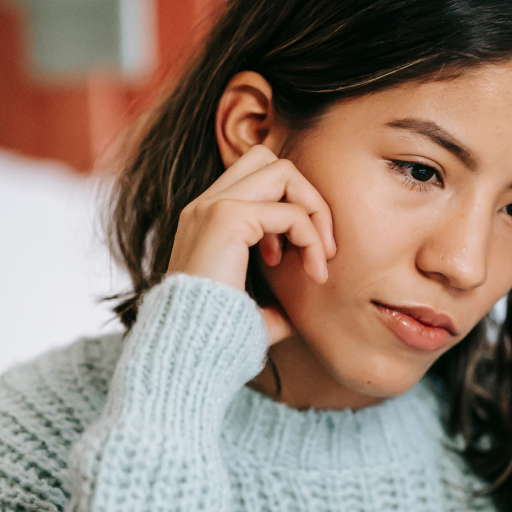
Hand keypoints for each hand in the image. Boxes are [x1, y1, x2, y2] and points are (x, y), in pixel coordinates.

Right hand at [166, 144, 336, 344]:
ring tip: (321, 257)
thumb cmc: (223, 340)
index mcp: (206, 219)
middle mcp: (205, 205)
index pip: (258, 178)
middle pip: (271, 160)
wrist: (190, 352)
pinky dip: (311, 238)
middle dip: (307, 198)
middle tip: (321, 248)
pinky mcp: (226, 219)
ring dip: (314, 210)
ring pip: (283, 171)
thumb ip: (281, 298)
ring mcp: (212, 207)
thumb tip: (311, 307)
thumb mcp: (259, 311)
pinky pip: (290, 212)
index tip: (293, 260)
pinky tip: (313, 273)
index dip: (289, 210)